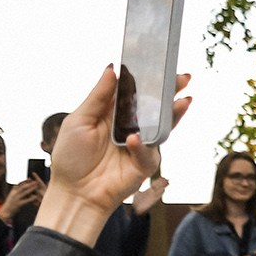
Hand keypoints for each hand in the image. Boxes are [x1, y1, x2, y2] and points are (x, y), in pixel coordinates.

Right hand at [0, 177, 43, 222]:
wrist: (5, 212)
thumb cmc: (10, 204)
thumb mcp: (12, 196)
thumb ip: (16, 192)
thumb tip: (18, 186)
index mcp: (13, 192)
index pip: (18, 184)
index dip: (24, 181)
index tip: (29, 178)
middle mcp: (14, 194)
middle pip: (22, 187)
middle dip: (29, 184)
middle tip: (35, 181)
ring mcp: (16, 199)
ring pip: (24, 193)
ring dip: (31, 189)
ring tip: (36, 187)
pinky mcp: (18, 204)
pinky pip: (26, 200)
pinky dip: (31, 198)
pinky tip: (35, 197)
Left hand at [38, 67, 190, 247]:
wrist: (74, 192)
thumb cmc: (71, 156)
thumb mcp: (78, 120)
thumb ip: (98, 96)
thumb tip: (112, 68)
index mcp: (114, 114)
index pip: (135, 92)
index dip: (148, 78)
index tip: (159, 63)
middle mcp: (132, 127)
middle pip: (155, 106)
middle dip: (171, 92)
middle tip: (184, 78)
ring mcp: (141, 145)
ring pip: (163, 127)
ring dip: (174, 114)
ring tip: (183, 101)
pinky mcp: (145, 164)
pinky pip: (150, 153)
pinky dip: (142, 146)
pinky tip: (133, 140)